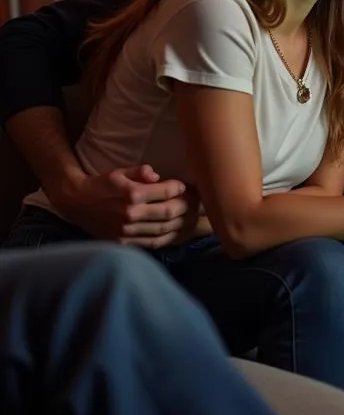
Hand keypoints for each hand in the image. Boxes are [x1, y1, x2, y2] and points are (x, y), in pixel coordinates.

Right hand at [59, 165, 196, 247]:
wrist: (77, 203)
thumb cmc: (103, 184)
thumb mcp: (120, 172)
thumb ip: (141, 172)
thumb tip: (158, 176)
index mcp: (131, 194)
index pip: (167, 192)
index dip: (180, 188)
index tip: (184, 186)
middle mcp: (130, 214)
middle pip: (169, 212)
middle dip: (186, 206)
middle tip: (195, 202)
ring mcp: (126, 231)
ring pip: (164, 229)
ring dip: (181, 223)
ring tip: (191, 216)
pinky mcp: (123, 242)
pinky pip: (152, 242)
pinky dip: (168, 237)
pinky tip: (176, 230)